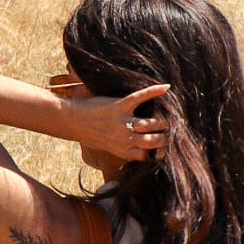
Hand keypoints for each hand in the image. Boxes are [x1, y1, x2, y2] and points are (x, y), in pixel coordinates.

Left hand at [48, 71, 170, 162]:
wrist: (72, 121)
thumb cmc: (91, 134)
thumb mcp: (110, 148)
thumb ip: (126, 151)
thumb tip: (144, 155)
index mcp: (124, 151)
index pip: (149, 155)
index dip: (160, 151)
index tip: (166, 145)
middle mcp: (125, 138)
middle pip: (154, 141)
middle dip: (165, 137)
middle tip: (171, 130)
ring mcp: (123, 122)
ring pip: (151, 123)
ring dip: (161, 120)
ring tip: (167, 116)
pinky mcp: (119, 105)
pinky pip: (140, 97)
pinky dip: (153, 92)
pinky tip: (165, 88)